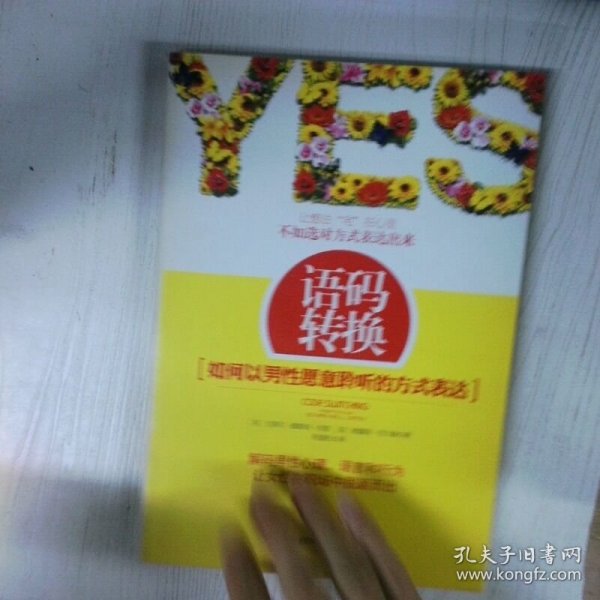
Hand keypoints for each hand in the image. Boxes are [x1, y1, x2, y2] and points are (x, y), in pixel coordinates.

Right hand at [220, 475, 420, 598]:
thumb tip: (247, 557)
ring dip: (319, 520)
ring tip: (299, 482)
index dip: (239, 571)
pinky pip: (394, 573)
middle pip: (300, 581)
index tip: (227, 531)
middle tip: (259, 491)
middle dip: (277, 531)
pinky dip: (372, 537)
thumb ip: (264, 599)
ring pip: (347, 565)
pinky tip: (353, 504)